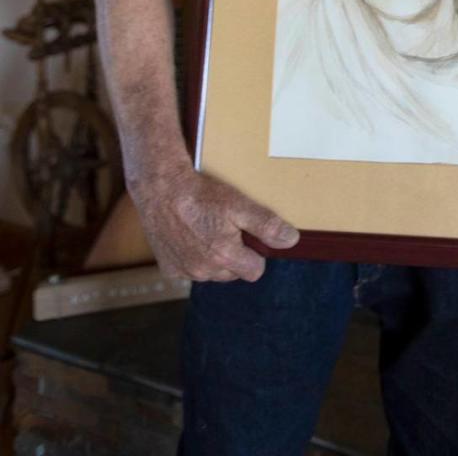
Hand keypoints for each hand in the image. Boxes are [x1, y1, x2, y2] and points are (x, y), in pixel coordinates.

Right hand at [129, 164, 299, 281]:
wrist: (161, 188)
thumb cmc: (201, 195)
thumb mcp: (239, 205)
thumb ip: (266, 225)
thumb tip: (291, 240)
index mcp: (224, 258)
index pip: (255, 271)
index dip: (256, 253)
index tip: (248, 235)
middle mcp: (204, 272)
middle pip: (233, 272)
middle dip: (234, 255)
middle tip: (226, 227)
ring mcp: (185, 272)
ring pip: (211, 273)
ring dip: (213, 257)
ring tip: (207, 228)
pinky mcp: (168, 268)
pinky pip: (189, 270)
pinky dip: (192, 257)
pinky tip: (189, 235)